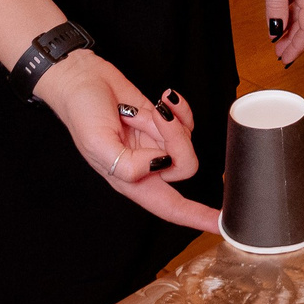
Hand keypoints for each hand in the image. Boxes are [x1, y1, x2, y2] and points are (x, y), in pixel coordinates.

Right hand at [33, 51, 220, 231]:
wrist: (81, 78)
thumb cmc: (81, 112)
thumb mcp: (97, 142)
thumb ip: (127, 164)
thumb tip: (159, 163)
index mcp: (130, 180)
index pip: (170, 207)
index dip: (196, 217)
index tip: (222, 225)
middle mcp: (147, 165)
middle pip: (184, 166)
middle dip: (176, 139)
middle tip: (156, 117)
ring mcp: (156, 143)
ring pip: (187, 142)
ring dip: (172, 121)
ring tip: (143, 110)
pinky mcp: (161, 122)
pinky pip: (186, 121)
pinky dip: (180, 109)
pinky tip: (164, 98)